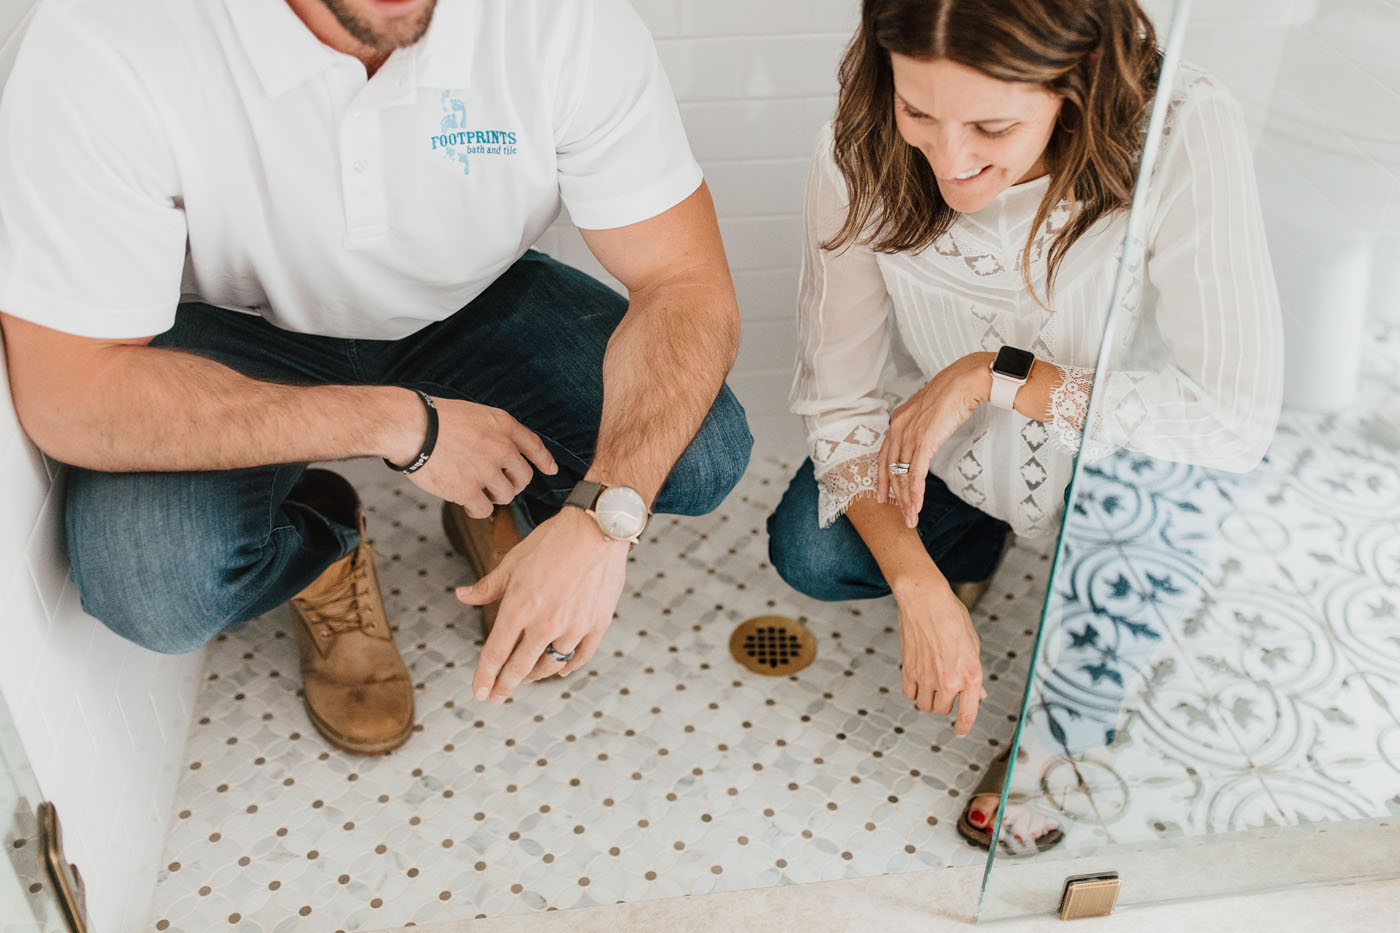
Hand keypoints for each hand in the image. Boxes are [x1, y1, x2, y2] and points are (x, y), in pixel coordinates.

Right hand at [403, 396, 557, 517]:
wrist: (412, 427)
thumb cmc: (435, 419)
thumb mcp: (475, 414)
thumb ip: (495, 433)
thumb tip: (505, 457)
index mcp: (504, 426)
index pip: (534, 446)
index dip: (544, 460)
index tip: (551, 470)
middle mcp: (502, 448)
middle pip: (523, 478)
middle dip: (512, 484)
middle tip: (495, 486)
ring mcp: (487, 470)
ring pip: (506, 496)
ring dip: (492, 496)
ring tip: (474, 489)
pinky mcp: (469, 490)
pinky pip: (485, 510)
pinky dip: (476, 509)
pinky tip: (466, 503)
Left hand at [457, 507, 628, 702]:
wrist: (596, 528)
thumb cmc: (552, 541)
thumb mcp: (512, 562)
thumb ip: (488, 587)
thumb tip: (461, 596)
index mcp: (519, 608)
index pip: (495, 653)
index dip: (485, 676)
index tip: (479, 693)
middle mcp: (545, 624)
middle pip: (520, 667)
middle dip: (505, 686)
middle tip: (496, 697)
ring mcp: (573, 627)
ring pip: (550, 665)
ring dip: (535, 675)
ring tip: (527, 678)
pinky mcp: (596, 624)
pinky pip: (579, 656)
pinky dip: (568, 666)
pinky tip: (560, 669)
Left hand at [878, 353, 991, 526]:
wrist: (966, 380)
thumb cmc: (953, 393)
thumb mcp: (930, 413)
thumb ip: (921, 428)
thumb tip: (924, 442)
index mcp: (897, 421)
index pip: (884, 456)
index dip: (882, 479)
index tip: (884, 496)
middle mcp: (897, 428)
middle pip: (890, 469)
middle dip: (895, 496)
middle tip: (900, 515)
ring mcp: (909, 434)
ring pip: (902, 475)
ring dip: (907, 500)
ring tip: (911, 518)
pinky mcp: (924, 441)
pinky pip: (915, 473)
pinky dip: (915, 492)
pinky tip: (916, 506)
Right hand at [893, 573, 985, 736]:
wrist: (925, 600)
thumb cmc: (952, 616)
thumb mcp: (973, 645)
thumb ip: (975, 674)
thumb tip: (978, 695)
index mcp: (970, 675)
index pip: (967, 714)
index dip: (963, 727)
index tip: (960, 732)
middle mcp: (948, 681)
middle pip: (943, 711)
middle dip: (946, 704)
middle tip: (946, 688)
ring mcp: (927, 677)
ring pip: (925, 706)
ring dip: (929, 700)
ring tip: (932, 683)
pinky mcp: (909, 670)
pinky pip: (910, 694)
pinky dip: (914, 691)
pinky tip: (919, 680)